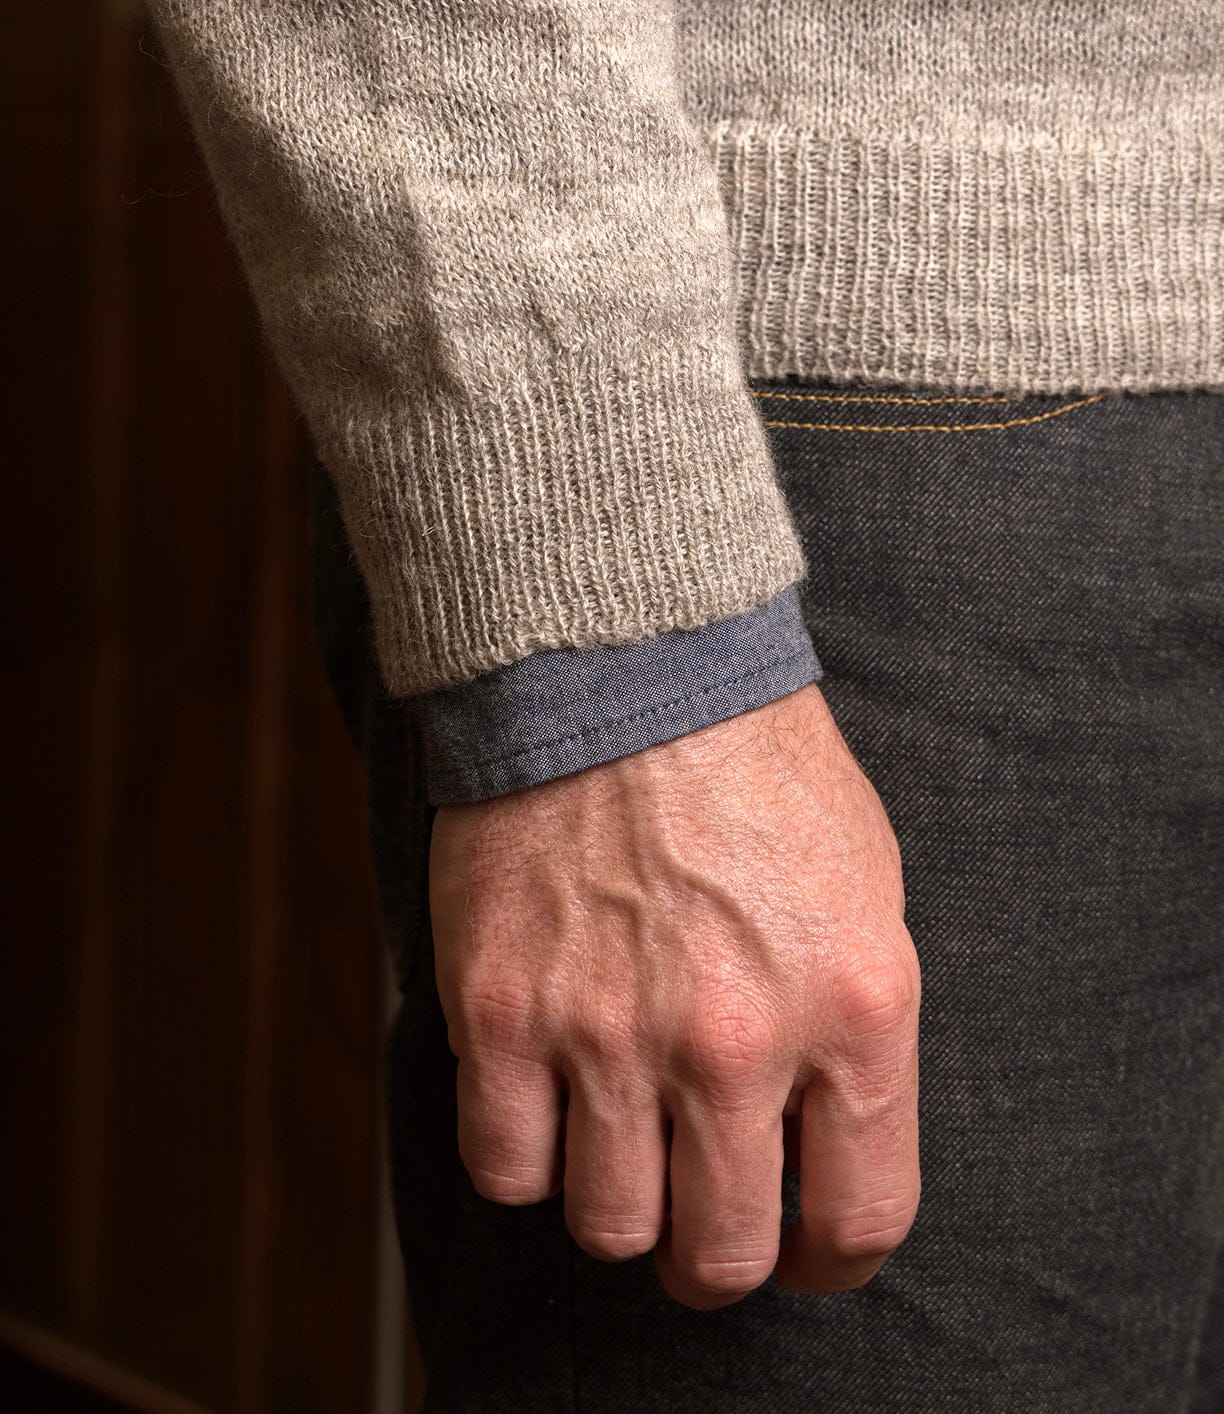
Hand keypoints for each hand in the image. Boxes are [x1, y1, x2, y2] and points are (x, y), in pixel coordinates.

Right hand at [428, 681, 920, 1309]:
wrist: (625, 666)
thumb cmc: (755, 769)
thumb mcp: (864, 889)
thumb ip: (851, 1031)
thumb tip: (814, 1143)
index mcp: (856, 1006)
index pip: (862, 1216)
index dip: (830, 1260)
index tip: (803, 1251)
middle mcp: (737, 1038)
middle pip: (721, 1254)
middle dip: (716, 1258)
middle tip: (700, 1221)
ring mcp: (608, 1030)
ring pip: (608, 1228)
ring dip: (619, 1201)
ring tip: (618, 1139)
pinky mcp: (500, 1009)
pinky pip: (505, 1167)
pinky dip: (527, 1154)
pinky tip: (545, 1099)